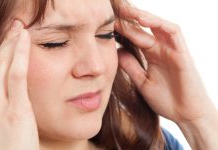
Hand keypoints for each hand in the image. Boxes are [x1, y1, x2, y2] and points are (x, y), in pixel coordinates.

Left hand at [115, 5, 216, 124]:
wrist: (186, 116)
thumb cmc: (167, 100)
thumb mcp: (142, 82)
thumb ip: (131, 66)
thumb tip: (116, 51)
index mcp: (151, 55)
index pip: (134, 37)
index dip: (120, 29)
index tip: (104, 24)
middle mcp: (161, 49)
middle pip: (143, 28)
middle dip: (127, 19)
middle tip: (112, 11)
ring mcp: (172, 50)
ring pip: (157, 25)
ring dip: (142, 16)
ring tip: (125, 10)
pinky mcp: (182, 54)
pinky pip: (173, 33)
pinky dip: (159, 24)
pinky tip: (143, 20)